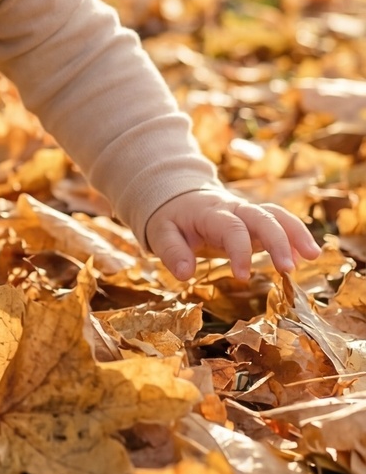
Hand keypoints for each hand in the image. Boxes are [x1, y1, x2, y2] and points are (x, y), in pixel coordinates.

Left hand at [145, 186, 319, 280]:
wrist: (180, 197)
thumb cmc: (172, 218)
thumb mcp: (161, 232)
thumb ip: (171, 251)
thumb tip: (184, 273)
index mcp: (211, 212)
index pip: (231, 228)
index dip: (239, 251)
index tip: (242, 277)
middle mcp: (234, 209)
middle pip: (262, 217)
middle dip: (278, 240)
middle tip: (288, 269)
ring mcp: (248, 213)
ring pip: (277, 215)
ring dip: (296, 233)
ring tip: (313, 256)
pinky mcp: (257, 221)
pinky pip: (280, 223)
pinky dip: (295, 237)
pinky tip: (306, 256)